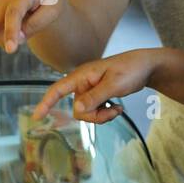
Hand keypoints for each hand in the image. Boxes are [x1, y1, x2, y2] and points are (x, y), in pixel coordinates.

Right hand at [0, 0, 65, 53]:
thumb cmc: (50, 2)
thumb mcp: (52, 12)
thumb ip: (36, 24)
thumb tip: (18, 38)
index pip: (13, 13)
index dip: (10, 31)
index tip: (10, 50)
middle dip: (5, 40)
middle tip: (21, 42)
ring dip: (3, 39)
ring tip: (21, 35)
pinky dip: (1, 35)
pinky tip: (16, 30)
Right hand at [32, 49, 159, 123]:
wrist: (146, 66)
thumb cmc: (131, 70)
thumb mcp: (114, 84)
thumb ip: (95, 97)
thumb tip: (77, 109)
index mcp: (82, 76)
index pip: (58, 89)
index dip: (46, 102)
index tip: (37, 116)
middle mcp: (83, 83)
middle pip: (77, 109)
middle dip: (94, 116)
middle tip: (113, 111)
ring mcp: (90, 90)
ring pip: (86, 112)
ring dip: (102, 116)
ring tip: (118, 109)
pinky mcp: (98, 95)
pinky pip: (95, 111)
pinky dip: (105, 114)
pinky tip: (118, 107)